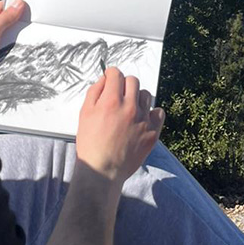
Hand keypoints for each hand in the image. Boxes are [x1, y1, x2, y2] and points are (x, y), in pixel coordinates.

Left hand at [0, 0, 26, 112]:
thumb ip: (6, 17)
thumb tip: (18, 4)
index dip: (12, 7)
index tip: (26, 9)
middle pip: (4, 20)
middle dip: (14, 23)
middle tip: (25, 24)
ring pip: (6, 33)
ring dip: (13, 36)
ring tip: (19, 38)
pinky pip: (6, 45)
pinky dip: (11, 46)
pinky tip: (15, 48)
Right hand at [75, 67, 163, 184]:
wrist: (103, 170)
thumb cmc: (91, 144)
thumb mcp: (85, 114)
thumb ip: (94, 92)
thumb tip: (104, 79)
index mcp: (110, 101)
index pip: (116, 74)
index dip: (111, 75)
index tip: (111, 79)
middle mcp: (129, 107)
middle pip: (133, 81)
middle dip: (124, 84)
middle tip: (119, 95)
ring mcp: (143, 120)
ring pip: (145, 95)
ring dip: (137, 97)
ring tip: (129, 109)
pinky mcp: (153, 132)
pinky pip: (159, 112)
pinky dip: (152, 112)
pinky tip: (143, 118)